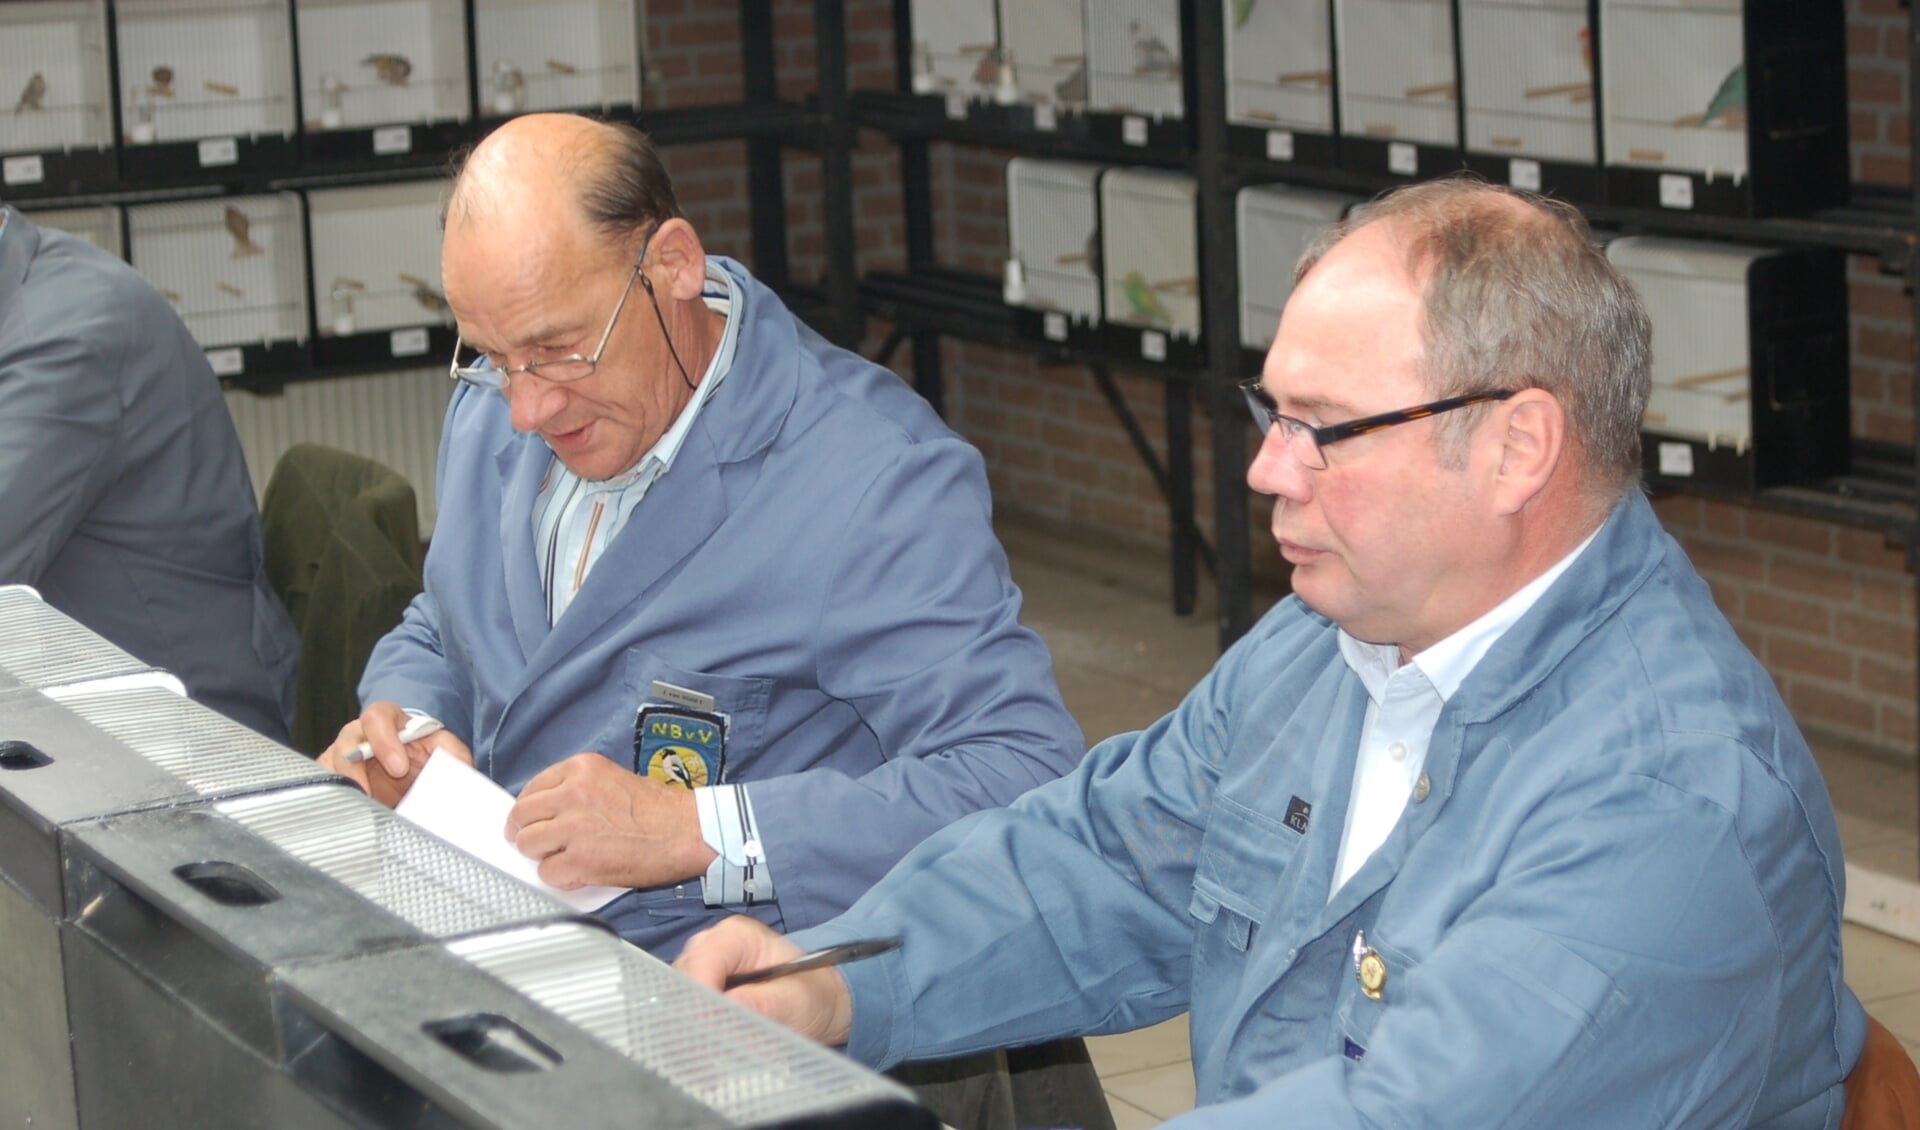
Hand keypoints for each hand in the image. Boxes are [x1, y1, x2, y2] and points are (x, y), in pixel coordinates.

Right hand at [317, 701, 472, 807]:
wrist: (405, 768)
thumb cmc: (419, 752)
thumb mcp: (440, 747)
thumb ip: (452, 752)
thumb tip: (464, 768)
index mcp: (386, 719)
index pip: (376, 717)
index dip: (384, 741)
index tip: (399, 767)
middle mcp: (357, 735)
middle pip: (345, 744)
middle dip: (355, 770)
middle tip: (368, 794)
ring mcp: (340, 756)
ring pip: (329, 768)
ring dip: (343, 789)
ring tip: (358, 810)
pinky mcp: (331, 778)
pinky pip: (322, 788)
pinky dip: (332, 802)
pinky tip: (347, 817)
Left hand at [506, 753, 717, 889]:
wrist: (687, 831)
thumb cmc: (660, 809)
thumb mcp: (613, 779)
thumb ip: (578, 789)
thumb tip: (551, 811)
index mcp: (581, 768)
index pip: (532, 788)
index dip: (530, 809)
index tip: (533, 819)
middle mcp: (573, 793)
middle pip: (522, 815)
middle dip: (526, 831)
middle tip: (536, 842)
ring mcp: (574, 827)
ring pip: (528, 843)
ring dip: (541, 854)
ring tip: (563, 857)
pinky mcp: (580, 859)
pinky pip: (547, 872)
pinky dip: (559, 876)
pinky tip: (577, 872)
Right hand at [675, 916, 854, 1046]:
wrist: (819, 1006)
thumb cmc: (812, 996)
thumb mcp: (795, 1002)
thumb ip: (761, 1005)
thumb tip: (726, 1010)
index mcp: (736, 936)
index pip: (701, 962)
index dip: (700, 998)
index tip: (709, 1034)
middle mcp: (712, 947)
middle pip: (682, 981)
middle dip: (694, 1017)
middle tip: (710, 1053)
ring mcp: (701, 969)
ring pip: (677, 1000)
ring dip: (693, 1029)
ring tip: (713, 1057)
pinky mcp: (699, 992)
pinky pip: (684, 1013)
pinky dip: (695, 1034)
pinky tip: (709, 1055)